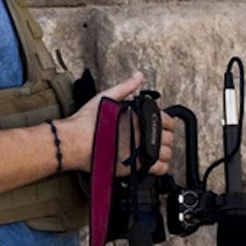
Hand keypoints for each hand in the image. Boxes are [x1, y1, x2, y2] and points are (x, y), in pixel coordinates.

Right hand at [58, 72, 175, 173]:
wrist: (76, 141)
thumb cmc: (88, 121)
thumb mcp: (107, 97)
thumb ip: (126, 87)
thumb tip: (138, 76)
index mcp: (140, 116)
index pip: (168, 120)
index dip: (166, 122)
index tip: (160, 125)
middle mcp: (144, 133)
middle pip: (168, 138)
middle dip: (164, 137)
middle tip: (154, 138)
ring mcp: (141, 151)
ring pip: (166, 154)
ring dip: (162, 152)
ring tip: (153, 150)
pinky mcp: (136, 166)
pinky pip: (159, 169)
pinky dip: (159, 167)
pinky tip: (152, 163)